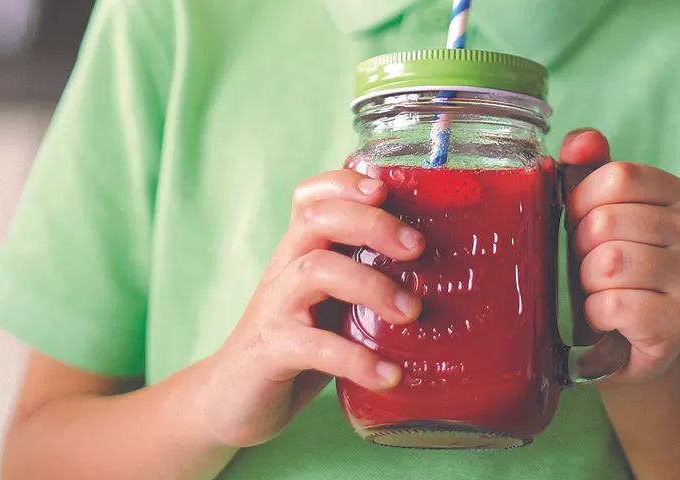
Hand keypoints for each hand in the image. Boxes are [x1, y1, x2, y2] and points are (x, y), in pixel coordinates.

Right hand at [194, 170, 423, 446]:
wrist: (233, 400)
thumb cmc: (298, 345)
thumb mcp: (331, 304)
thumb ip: (367, 282)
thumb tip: (446, 277)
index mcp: (301, 252)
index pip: (311, 197)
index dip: (344, 183)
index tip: (385, 190)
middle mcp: (285, 270)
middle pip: (318, 220)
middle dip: (372, 225)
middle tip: (418, 247)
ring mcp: (275, 308)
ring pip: (316, 271)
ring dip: (372, 286)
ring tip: (411, 312)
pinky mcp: (272, 351)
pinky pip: (315, 347)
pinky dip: (357, 360)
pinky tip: (389, 374)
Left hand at [560, 129, 679, 382]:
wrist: (631, 342)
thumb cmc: (611, 272)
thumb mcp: (599, 216)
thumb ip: (589, 171)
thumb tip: (581, 142)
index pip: (617, 177)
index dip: (580, 201)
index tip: (580, 223)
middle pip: (607, 221)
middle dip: (581, 248)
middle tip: (591, 267)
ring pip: (608, 263)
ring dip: (587, 282)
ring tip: (600, 291)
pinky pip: (615, 304)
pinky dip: (596, 313)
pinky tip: (607, 317)